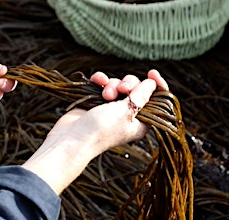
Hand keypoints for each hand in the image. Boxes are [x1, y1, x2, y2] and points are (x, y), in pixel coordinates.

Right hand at [22, 69, 168, 194]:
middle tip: (121, 90)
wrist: (72, 138)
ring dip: (112, 85)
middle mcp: (127, 115)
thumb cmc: (101, 129)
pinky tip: (96, 81)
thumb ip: (141, 95)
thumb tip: (152, 83)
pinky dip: (100, 81)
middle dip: (128, 85)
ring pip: (118, 85)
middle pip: (136, 89)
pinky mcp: (96, 102)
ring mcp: (111, 108)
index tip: (151, 73)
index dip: (156, 85)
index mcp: (141, 122)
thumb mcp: (126, 111)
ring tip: (104, 94)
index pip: (155, 100)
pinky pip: (103, 85)